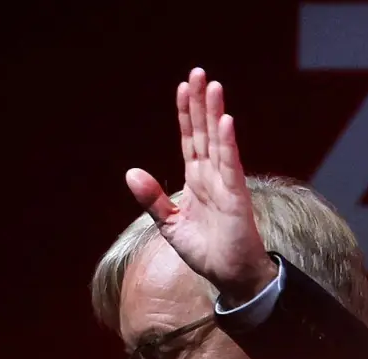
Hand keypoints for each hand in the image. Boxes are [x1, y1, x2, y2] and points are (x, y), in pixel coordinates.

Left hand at [126, 68, 278, 303]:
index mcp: (196, 180)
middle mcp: (212, 175)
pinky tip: (226, 121)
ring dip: (215, 114)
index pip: (189, 139)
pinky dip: (228, 143)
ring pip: (219, 141)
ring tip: (214, 87)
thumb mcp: (170, 225)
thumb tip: (131, 173)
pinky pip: (231, 165)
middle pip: (204, 132)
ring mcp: (226, 183)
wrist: (229, 276)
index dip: (185, 114)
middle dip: (201, 103)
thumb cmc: (206, 251)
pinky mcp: (236, 196)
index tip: (183, 87)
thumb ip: (153, 199)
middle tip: (199, 72)